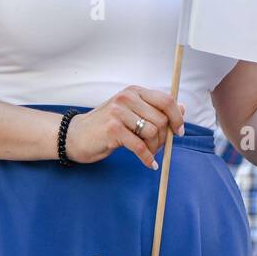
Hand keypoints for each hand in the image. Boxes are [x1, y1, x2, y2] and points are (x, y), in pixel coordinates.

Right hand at [64, 86, 185, 167]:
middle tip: (158, 148)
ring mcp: (118, 112)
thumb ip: (155, 110)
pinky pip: (140, 146)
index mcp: (134, 91)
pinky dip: (147, 158)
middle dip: (164, 138)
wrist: (74, 136)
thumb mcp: (131, 113)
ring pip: (152, 132)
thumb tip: (182, 108)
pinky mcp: (113, 129)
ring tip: (149, 153)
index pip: (166, 100)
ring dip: (155, 148)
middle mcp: (127, 98)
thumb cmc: (106, 126)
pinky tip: (150, 164)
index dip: (177, 117)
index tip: (179, 132)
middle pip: (161, 119)